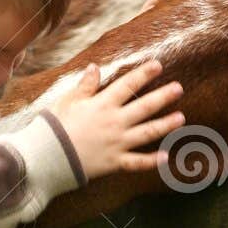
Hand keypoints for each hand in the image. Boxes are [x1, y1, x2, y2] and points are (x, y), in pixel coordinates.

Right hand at [47, 58, 184, 180]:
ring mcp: (116, 143)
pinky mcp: (114, 162)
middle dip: (163, 96)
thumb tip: (95, 67)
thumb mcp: (67, 100)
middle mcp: (114, 122)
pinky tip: (166, 157)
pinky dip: (151, 161)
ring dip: (165, 125)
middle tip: (179, 88)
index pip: (127, 84)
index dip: (143, 74)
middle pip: (144, 107)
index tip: (158, 65)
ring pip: (146, 132)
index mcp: (102, 104)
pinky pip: (137, 162)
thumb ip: (85, 85)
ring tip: (181, 118)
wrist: (47, 156)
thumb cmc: (54, 126)